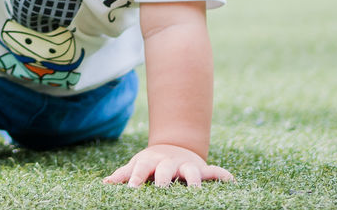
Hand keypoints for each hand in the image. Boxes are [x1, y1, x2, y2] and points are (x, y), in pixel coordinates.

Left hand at [103, 144, 233, 188]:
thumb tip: (105, 184)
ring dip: (194, 179)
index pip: (141, 169)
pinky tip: (232, 181)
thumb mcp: (137, 165)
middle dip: (164, 179)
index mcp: (150, 162)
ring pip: (191, 171)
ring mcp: (186, 165)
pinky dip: (223, 175)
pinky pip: (214, 172)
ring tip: (196, 189)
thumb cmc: (151, 163)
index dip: (136, 179)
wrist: (174, 146)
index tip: (131, 190)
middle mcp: (168, 163)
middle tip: (162, 189)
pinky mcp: (202, 169)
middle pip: (165, 170)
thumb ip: (124, 175)